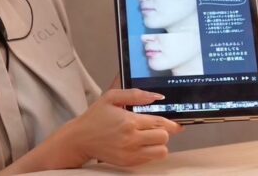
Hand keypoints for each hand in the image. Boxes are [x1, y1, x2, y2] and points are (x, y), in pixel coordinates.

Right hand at [62, 89, 183, 166]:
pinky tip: (141, 144)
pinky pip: (150, 160)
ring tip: (150, 138)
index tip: (177, 123)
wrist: (80, 139)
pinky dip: (150, 152)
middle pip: (164, 138)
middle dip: (164, 132)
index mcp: (129, 121)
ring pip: (161, 152)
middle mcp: (131, 139)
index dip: (172, 123)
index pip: (160, 123)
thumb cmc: (95, 117)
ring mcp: (130, 153)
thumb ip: (135, 94)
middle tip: (157, 128)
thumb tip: (156, 96)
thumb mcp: (111, 97)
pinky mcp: (128, 163)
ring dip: (159, 144)